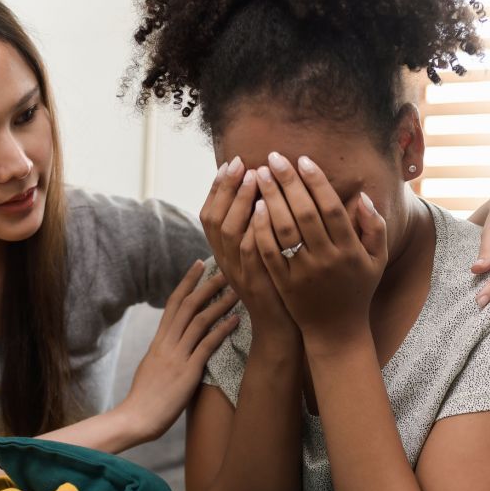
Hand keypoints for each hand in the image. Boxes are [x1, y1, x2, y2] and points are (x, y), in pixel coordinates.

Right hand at [121, 260, 238, 441]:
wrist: (136, 417)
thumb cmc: (144, 398)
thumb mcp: (151, 367)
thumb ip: (163, 352)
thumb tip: (172, 345)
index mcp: (159, 340)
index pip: (173, 303)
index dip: (187, 282)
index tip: (198, 265)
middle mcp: (167, 343)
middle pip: (188, 306)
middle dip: (207, 285)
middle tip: (224, 270)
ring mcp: (177, 356)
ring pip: (200, 321)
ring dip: (220, 304)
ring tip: (237, 291)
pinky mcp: (187, 372)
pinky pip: (206, 345)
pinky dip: (222, 330)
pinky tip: (235, 320)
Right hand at [199, 157, 296, 334]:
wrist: (280, 327)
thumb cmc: (275, 286)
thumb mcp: (258, 255)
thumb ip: (254, 228)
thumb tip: (260, 193)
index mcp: (222, 253)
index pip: (209, 215)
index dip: (216, 188)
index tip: (230, 163)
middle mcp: (224, 261)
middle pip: (214, 219)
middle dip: (225, 188)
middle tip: (241, 162)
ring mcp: (238, 272)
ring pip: (229, 231)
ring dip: (240, 201)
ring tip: (254, 176)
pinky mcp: (255, 281)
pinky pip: (250, 250)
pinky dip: (255, 227)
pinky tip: (265, 207)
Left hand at [251, 153, 386, 338]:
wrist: (337, 331)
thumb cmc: (357, 289)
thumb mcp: (377, 260)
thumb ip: (374, 227)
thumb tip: (362, 195)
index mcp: (350, 250)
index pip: (332, 208)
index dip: (317, 182)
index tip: (303, 159)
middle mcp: (327, 259)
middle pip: (304, 213)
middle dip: (287, 183)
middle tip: (273, 158)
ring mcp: (303, 272)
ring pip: (284, 230)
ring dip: (270, 199)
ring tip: (259, 174)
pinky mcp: (284, 283)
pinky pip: (269, 252)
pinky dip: (261, 229)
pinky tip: (254, 208)